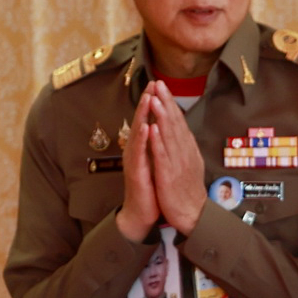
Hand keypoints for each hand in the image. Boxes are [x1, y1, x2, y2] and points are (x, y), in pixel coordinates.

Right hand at [115, 99, 159, 241]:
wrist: (143, 213)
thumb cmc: (150, 188)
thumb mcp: (156, 162)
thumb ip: (157, 145)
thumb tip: (162, 127)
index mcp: (143, 147)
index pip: (148, 120)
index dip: (153, 102)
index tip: (159, 85)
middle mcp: (136, 151)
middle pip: (141, 121)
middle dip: (147, 102)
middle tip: (152, 84)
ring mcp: (135, 161)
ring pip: (138, 133)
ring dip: (142, 115)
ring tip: (148, 98)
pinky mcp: (136, 172)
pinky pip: (139, 153)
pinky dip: (142, 139)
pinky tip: (146, 127)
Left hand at [145, 84, 206, 233]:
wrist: (193, 215)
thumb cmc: (187, 191)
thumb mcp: (189, 164)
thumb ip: (184, 147)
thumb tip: (180, 131)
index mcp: (187, 150)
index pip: (179, 122)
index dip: (170, 103)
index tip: (162, 87)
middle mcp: (184, 153)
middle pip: (175, 123)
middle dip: (166, 102)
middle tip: (158, 84)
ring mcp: (177, 164)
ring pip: (169, 136)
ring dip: (161, 116)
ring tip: (154, 99)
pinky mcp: (170, 176)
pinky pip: (163, 156)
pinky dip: (158, 141)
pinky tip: (152, 128)